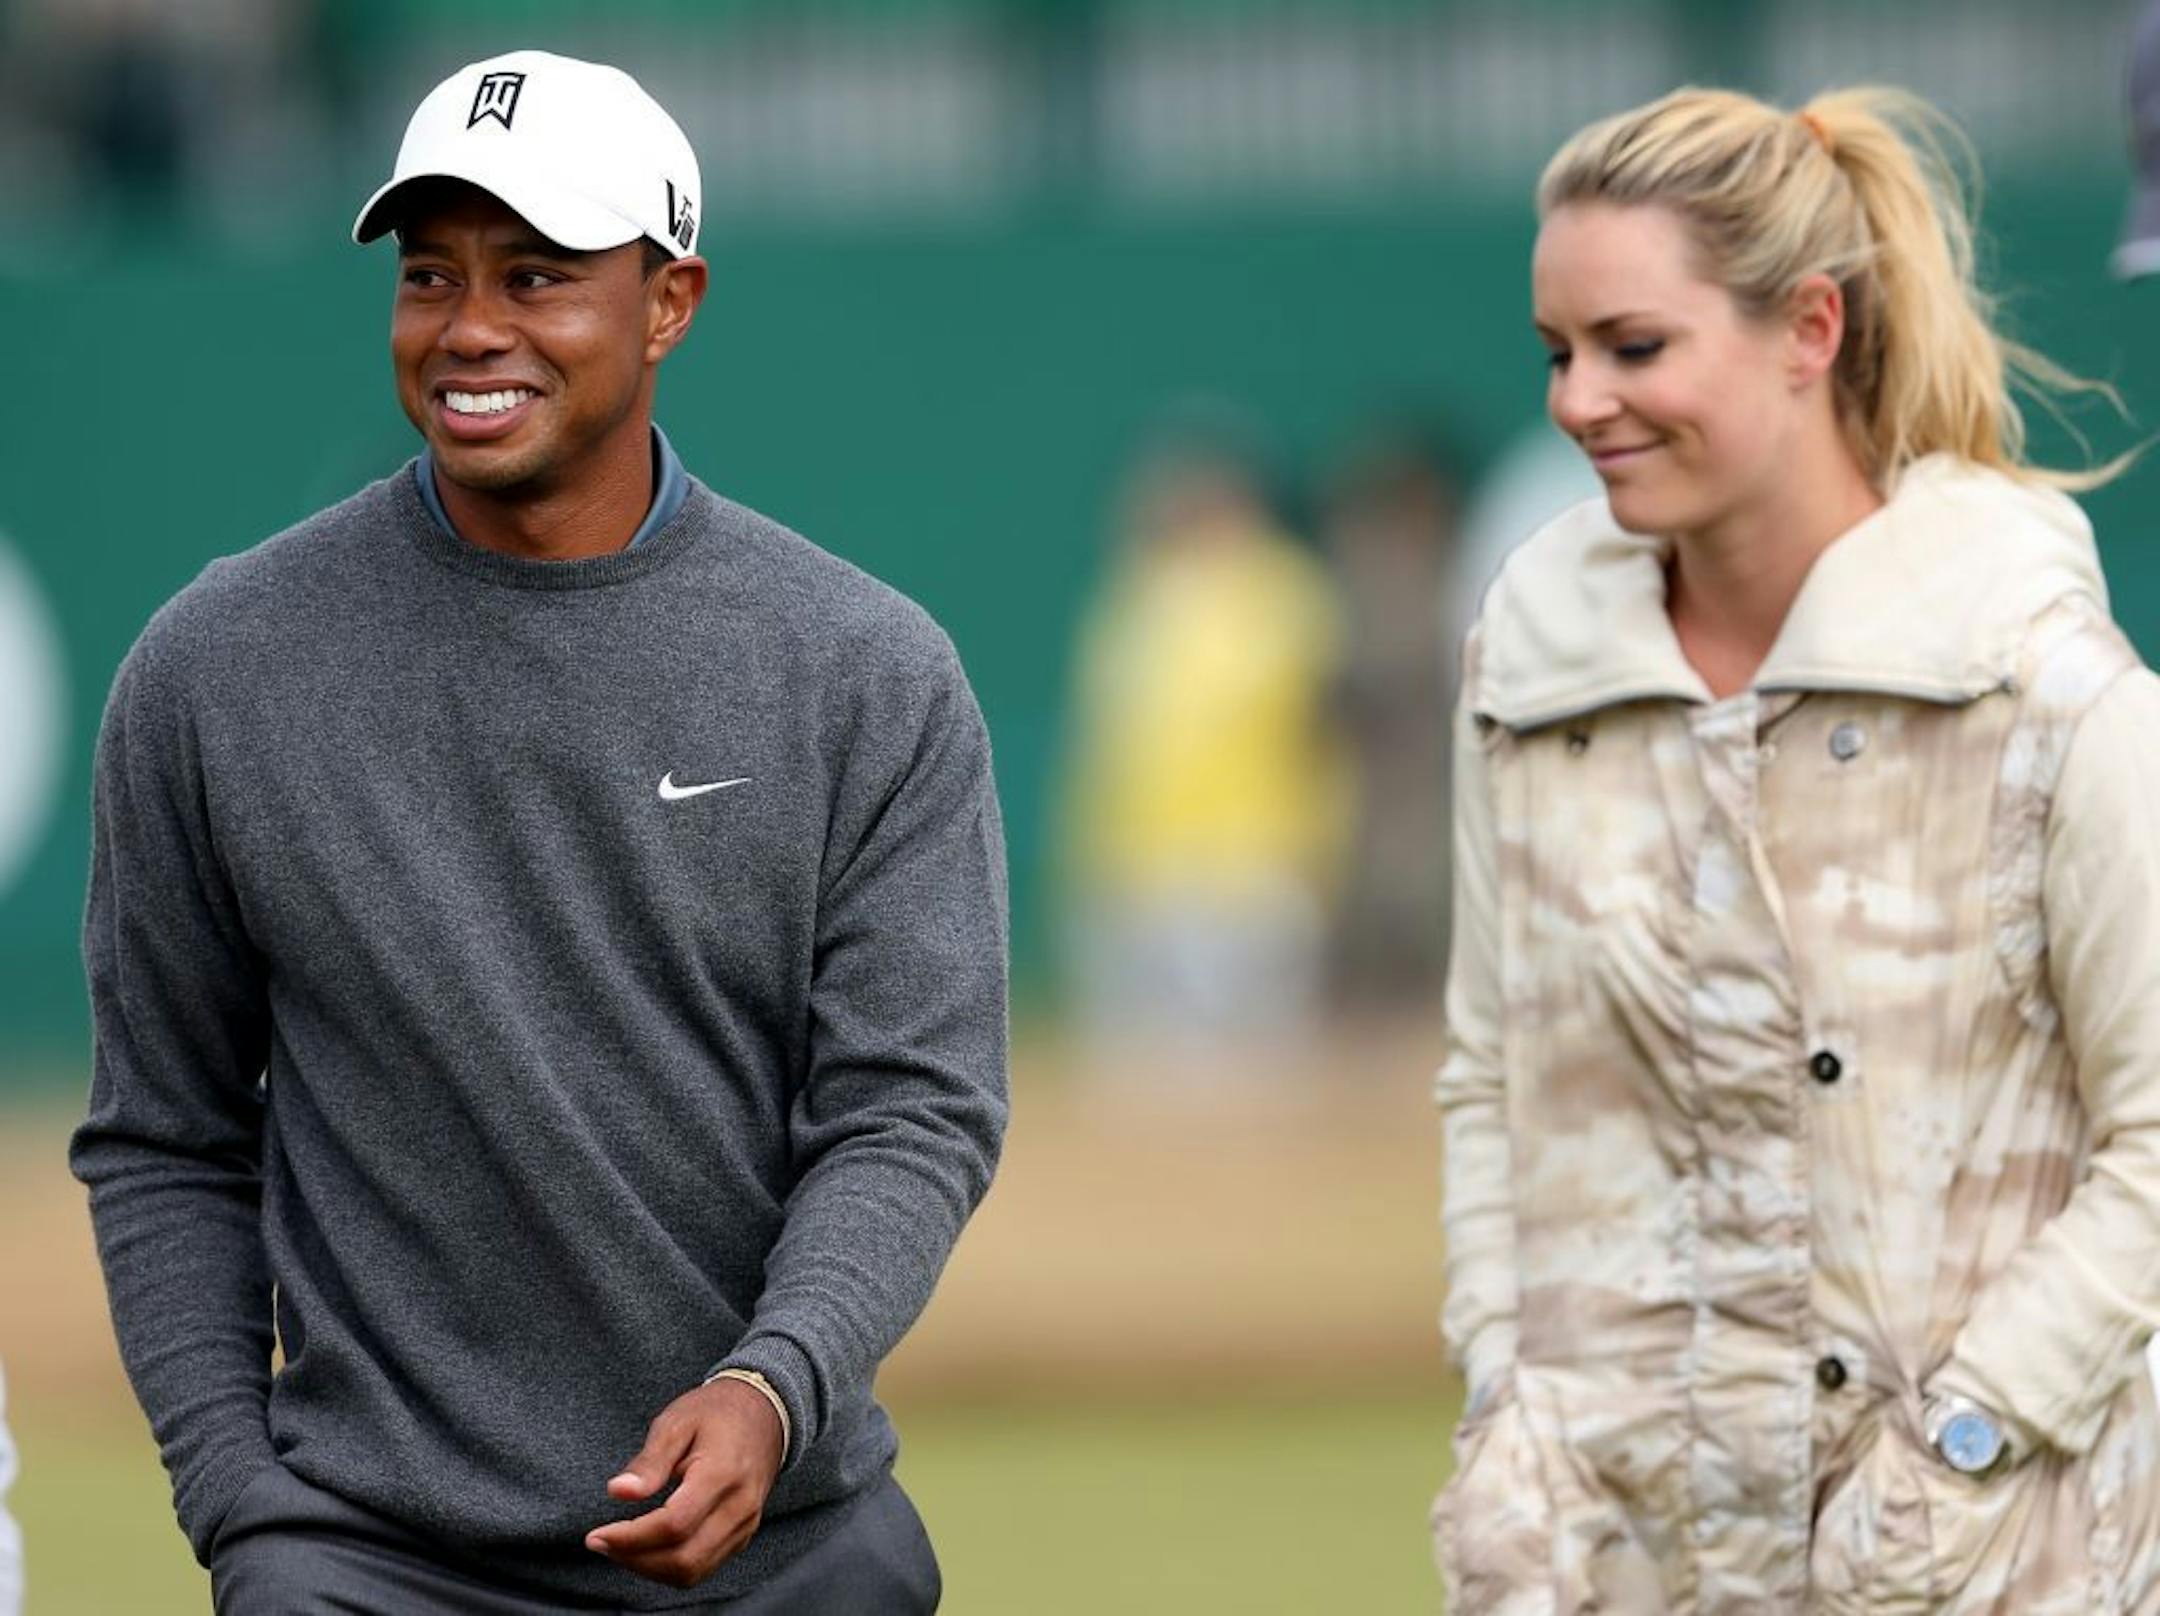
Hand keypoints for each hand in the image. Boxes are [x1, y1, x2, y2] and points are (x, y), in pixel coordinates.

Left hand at [584, 1376, 786, 1587]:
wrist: (764, 1413)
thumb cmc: (716, 1414)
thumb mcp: (677, 1422)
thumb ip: (649, 1461)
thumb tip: (619, 1493)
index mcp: (722, 1473)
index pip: (674, 1524)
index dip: (630, 1537)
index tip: (597, 1535)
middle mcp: (740, 1506)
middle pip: (683, 1558)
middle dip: (634, 1559)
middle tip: (602, 1543)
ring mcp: (745, 1524)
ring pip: (693, 1571)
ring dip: (649, 1568)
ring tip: (620, 1547)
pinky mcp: (743, 1535)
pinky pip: (703, 1567)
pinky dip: (669, 1567)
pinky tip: (647, 1548)